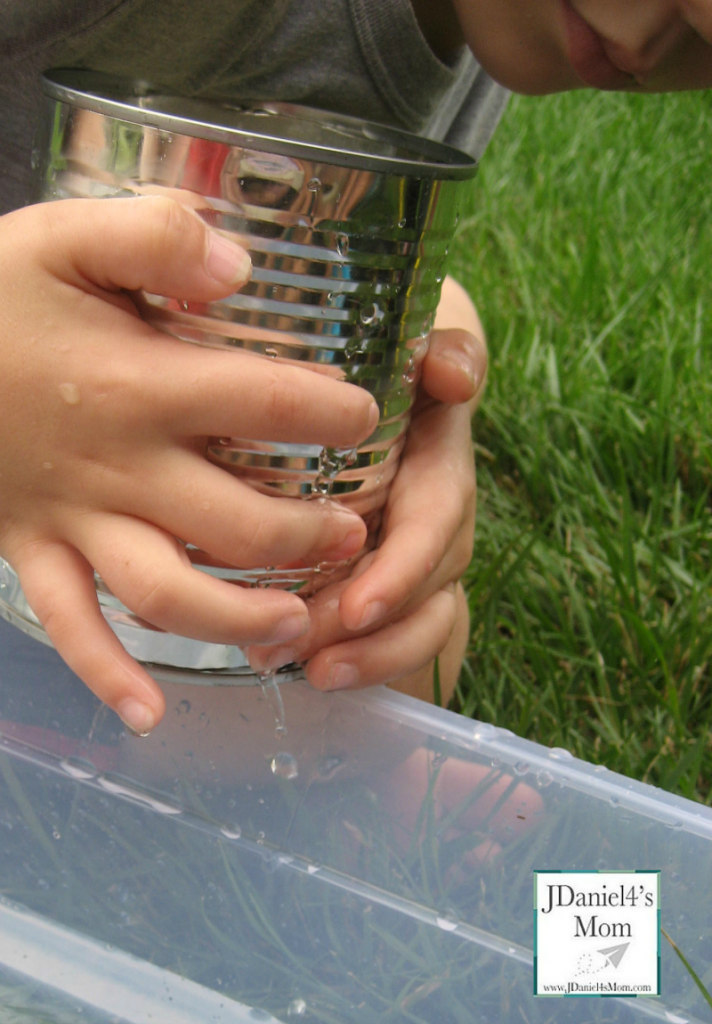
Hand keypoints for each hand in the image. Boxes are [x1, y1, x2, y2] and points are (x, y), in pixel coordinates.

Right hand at [0, 197, 377, 731]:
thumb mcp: (63, 235)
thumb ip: (153, 235)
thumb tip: (239, 266)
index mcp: (139, 384)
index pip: (262, 405)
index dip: (329, 416)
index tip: (366, 418)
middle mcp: (117, 466)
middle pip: (234, 523)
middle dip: (307, 538)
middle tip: (356, 536)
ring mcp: (72, 519)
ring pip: (166, 592)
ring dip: (237, 618)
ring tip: (296, 624)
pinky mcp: (30, 550)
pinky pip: (70, 625)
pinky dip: (107, 673)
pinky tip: (149, 713)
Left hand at [246, 277, 486, 702]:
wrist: (394, 374)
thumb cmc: (399, 353)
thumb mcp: (426, 336)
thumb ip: (448, 348)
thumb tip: (453, 374)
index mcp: (440, 464)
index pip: (435, 525)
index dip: (404, 570)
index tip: (359, 607)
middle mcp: (438, 516)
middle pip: (423, 590)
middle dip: (372, 634)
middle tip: (303, 656)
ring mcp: (417, 551)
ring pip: (416, 623)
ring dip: (366, 657)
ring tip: (307, 675)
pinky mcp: (390, 574)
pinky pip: (396, 632)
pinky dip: (360, 656)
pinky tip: (307, 669)